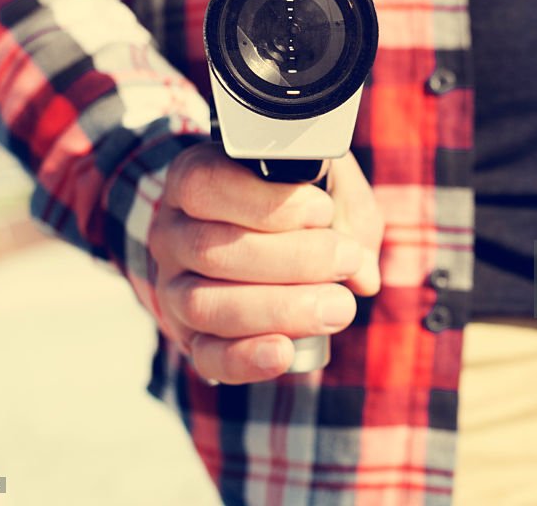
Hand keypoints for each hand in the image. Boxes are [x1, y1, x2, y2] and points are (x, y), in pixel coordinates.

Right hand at [147, 143, 382, 383]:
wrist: (266, 239)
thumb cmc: (298, 202)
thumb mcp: (323, 187)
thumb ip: (345, 216)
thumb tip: (363, 275)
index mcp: (195, 179)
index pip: (206, 185)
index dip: (267, 202)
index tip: (322, 211)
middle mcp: (173, 233)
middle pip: (211, 250)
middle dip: (293, 259)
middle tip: (347, 260)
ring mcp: (174, 288)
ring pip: (205, 304)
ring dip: (279, 308)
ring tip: (338, 306)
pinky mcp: (190, 337)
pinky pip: (205, 355)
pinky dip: (245, 358)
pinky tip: (283, 352)